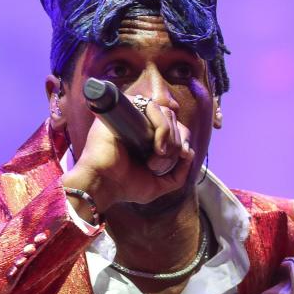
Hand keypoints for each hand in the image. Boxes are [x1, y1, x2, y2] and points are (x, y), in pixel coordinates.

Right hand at [61, 101, 194, 212]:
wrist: (103, 185)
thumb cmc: (125, 186)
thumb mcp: (158, 185)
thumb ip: (177, 175)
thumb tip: (190, 153)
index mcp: (149, 137)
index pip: (176, 126)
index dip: (183, 139)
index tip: (183, 155)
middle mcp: (141, 124)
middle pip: (173, 119)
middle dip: (175, 144)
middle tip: (159, 165)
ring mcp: (133, 115)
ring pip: (166, 113)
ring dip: (168, 140)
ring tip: (154, 161)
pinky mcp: (125, 110)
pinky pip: (152, 107)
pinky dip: (162, 128)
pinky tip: (156, 148)